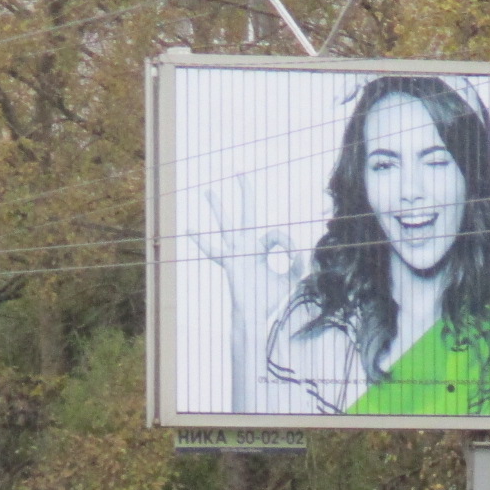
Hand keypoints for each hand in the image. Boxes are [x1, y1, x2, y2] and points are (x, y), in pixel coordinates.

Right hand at [190, 176, 302, 409]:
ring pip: (227, 226)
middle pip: (245, 214)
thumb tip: (300, 251)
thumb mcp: (291, 279)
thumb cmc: (271, 301)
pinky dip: (202, 242)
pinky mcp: (231, 264)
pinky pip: (216, 251)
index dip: (288, 243)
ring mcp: (236, 254)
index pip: (275, 234)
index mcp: (259, 250)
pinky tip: (189, 229)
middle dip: (244, 193)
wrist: (257, 318)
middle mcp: (245, 247)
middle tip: (240, 172)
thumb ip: (297, 263)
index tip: (294, 255)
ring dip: (218, 207)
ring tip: (208, 191)